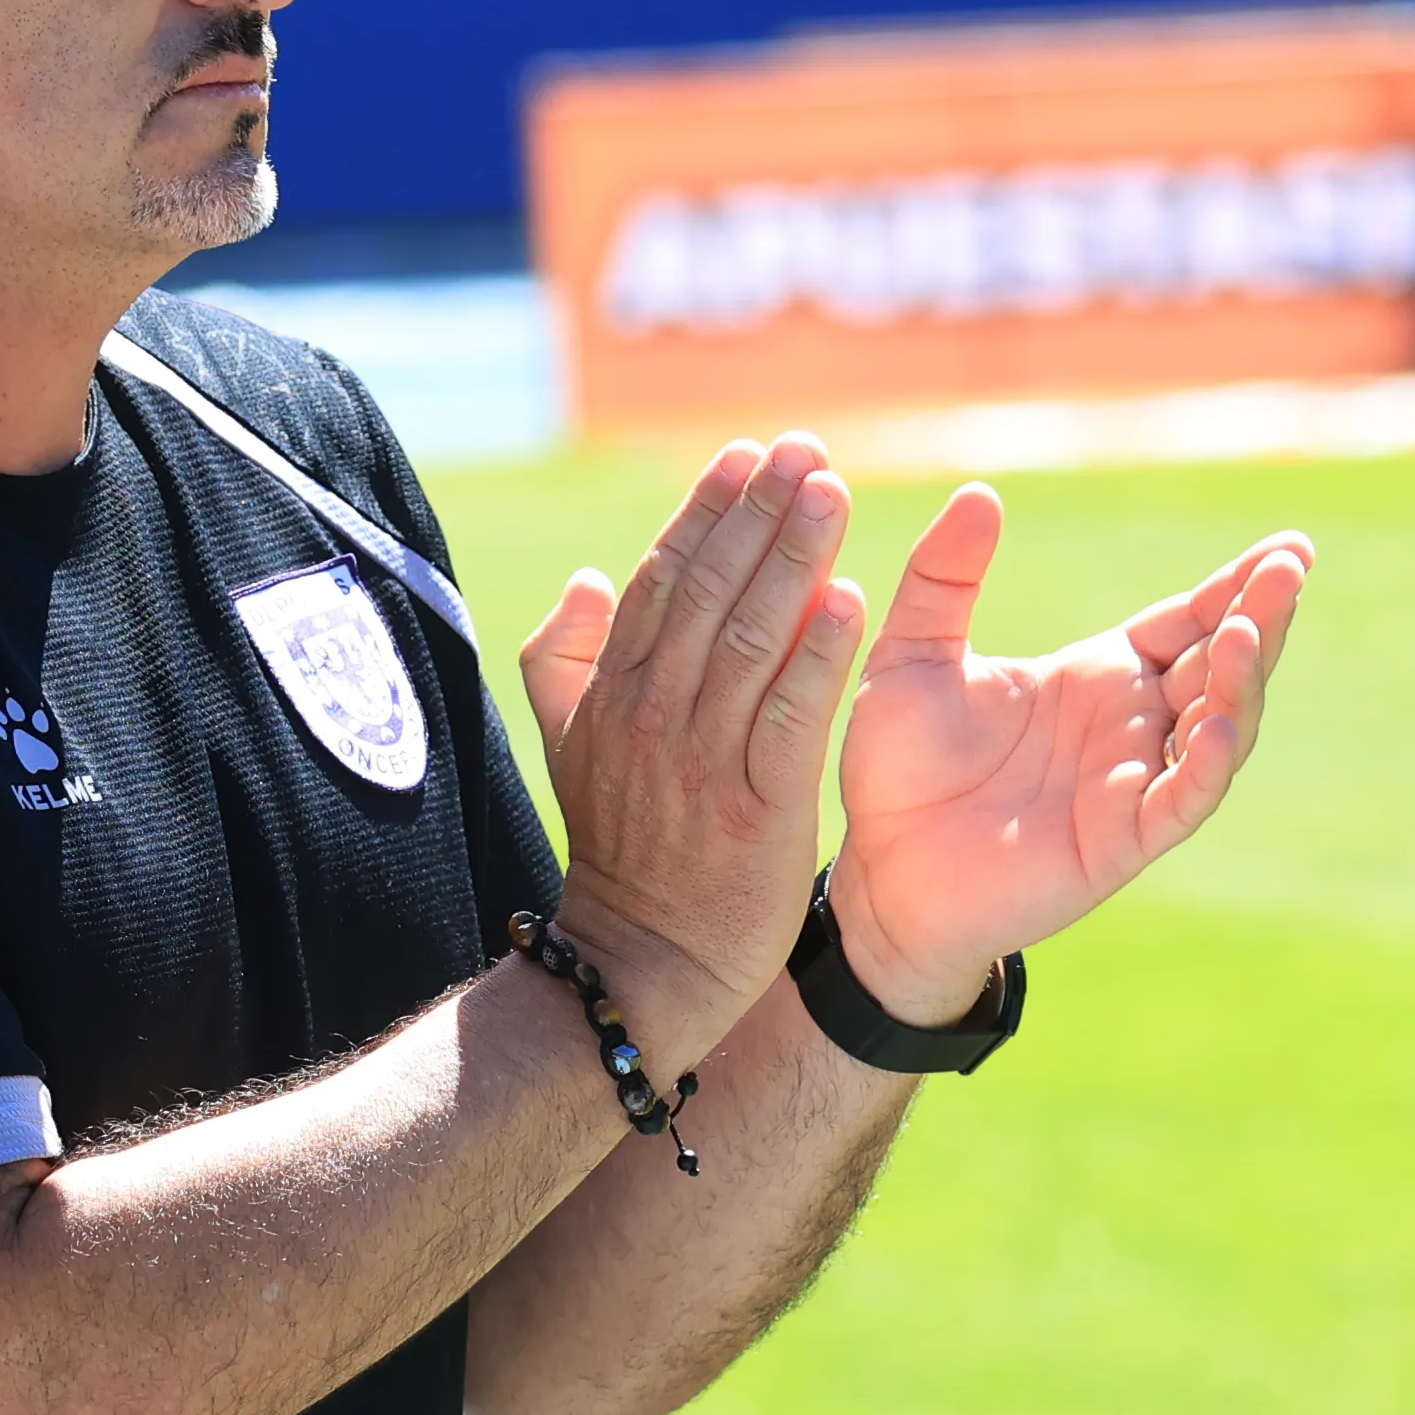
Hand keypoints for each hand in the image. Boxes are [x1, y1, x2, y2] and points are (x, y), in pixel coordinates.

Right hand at [515, 436, 869, 1065]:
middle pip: (708, 591)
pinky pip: (788, 715)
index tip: (746, 455)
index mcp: (612, 694)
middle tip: (803, 450)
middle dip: (758, 512)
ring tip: (831, 493)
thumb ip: (564, 661)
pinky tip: (850, 599)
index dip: (705, 511)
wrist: (643, 963)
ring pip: (749, 638)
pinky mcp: (756, 808)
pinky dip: (816, 654)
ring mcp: (701, 761)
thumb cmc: (623, 850)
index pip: (661, 580)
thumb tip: (583, 579)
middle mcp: (652, 716)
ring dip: (793, 558)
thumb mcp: (569, 749)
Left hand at [829, 489, 1312, 1025]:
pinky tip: (1220, 720)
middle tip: (1290, 566)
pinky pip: (1182, 797)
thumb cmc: (899, 768)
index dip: (1234, 587)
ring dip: (1241, 679)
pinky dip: (1208, 761)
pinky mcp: (1121, 839)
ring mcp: (1132, 782)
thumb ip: (943, 577)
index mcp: (1097, 675)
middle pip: (1217, 662)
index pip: (1184, 620)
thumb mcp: (913, 654)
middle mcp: (1129, 724)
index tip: (1287, 548)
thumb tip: (980, 491)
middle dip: (1259, 616)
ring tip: (1248, 629)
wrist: (878, 871)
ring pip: (1217, 725)